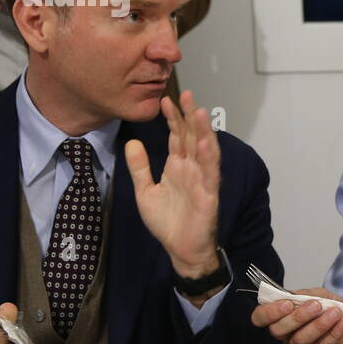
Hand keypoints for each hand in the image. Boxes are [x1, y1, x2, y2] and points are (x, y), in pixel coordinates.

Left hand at [124, 90, 219, 279]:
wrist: (180, 249)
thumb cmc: (167, 221)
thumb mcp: (145, 192)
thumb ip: (140, 168)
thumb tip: (132, 142)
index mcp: (178, 166)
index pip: (177, 136)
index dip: (173, 118)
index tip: (165, 98)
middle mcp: (192, 168)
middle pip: (192, 137)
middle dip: (190, 116)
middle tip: (186, 94)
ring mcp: (202, 180)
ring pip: (205, 150)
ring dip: (203, 131)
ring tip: (199, 111)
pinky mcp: (209, 194)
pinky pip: (210, 173)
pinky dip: (209, 157)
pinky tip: (205, 143)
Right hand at [250, 287, 342, 343]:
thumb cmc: (326, 309)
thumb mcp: (317, 295)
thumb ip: (306, 294)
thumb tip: (297, 295)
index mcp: (279, 316)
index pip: (260, 317)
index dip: (269, 312)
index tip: (287, 303)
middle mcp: (284, 334)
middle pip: (279, 330)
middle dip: (298, 317)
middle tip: (316, 306)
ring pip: (300, 340)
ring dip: (319, 325)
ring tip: (335, 313)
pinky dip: (334, 334)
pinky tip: (342, 323)